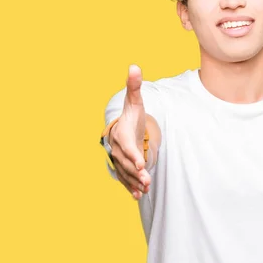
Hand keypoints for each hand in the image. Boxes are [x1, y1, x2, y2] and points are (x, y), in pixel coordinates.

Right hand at [109, 65, 151, 199]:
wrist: (121, 126)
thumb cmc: (131, 114)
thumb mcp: (134, 100)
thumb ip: (134, 86)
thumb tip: (134, 66)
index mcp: (120, 132)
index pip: (125, 145)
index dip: (132, 154)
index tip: (141, 162)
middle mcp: (116, 147)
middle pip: (126, 161)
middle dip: (135, 171)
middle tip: (147, 179)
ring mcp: (118, 158)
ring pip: (125, 172)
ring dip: (134, 181)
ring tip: (145, 189)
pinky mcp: (122, 166)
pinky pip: (124, 178)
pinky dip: (130, 187)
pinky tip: (138, 195)